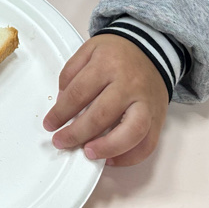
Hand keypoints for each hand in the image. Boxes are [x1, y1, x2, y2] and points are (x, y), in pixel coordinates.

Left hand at [43, 34, 168, 165]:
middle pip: (101, 115)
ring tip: (88, 153)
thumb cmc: (119, 53)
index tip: (50, 124)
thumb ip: (71, 72)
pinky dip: (129, 157)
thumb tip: (61, 102)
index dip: (60, 112)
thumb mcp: (90, 49)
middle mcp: (128, 84)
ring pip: (130, 132)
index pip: (78, 93)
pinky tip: (111, 159)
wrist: (153, 49)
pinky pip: (147, 144)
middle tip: (62, 141)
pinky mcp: (158, 118)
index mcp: (107, 64)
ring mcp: (145, 103)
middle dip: (77, 134)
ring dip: (106, 148)